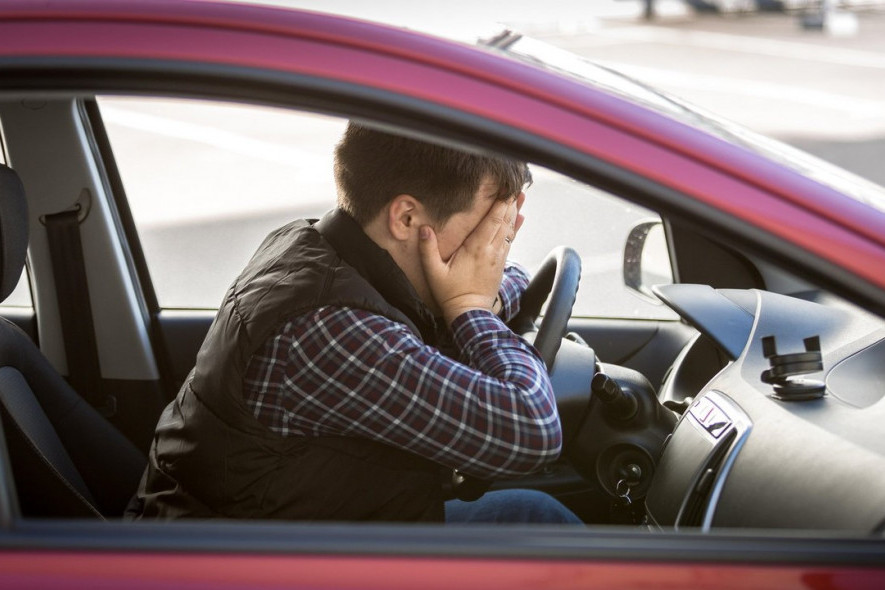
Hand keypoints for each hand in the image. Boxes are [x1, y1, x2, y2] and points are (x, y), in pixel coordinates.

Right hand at [419, 194, 524, 324]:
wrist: (470, 313)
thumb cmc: (450, 293)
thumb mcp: (434, 272)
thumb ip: (427, 250)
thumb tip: (424, 229)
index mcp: (475, 248)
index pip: (491, 221)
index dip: (500, 204)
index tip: (505, 189)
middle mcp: (490, 250)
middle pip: (504, 221)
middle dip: (510, 203)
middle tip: (515, 186)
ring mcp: (497, 257)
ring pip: (509, 230)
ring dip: (514, 212)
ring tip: (520, 196)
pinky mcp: (500, 264)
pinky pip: (509, 240)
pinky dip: (515, 227)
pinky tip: (520, 219)